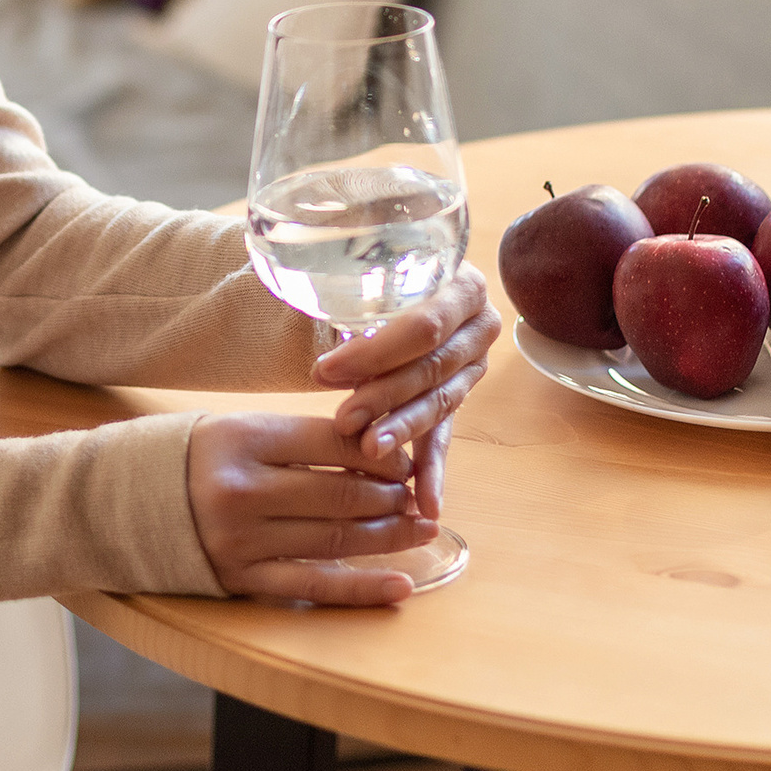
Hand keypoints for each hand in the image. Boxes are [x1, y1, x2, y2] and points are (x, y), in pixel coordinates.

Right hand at [185, 412, 430, 604]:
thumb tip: (373, 452)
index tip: (403, 459)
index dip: (378, 453)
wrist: (120, 502)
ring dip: (388, 535)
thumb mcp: (236, 429)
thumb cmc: (191, 458)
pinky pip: (313, 587)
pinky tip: (401, 584)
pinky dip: (362, 588)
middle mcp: (243, 491)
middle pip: (341, 493)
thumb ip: (297, 439)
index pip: (332, 443)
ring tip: (420, 528)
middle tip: (416, 495)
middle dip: (391, 495)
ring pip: (335, 539)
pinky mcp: (240, 580)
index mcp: (243, 439)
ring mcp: (242, 541)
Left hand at [310, 263, 501, 522]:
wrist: (402, 282)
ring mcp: (471, 368)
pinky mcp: (456, 402)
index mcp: (465, 286)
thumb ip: (347, 280)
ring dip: (401, 431)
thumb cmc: (373, 272)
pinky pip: (444, 436)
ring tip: (368, 452)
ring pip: (436, 404)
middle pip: (430, 368)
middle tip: (341, 420)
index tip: (325, 371)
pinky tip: (427, 503)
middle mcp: (478, 328)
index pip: (424, 326)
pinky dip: (434, 470)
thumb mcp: (368, 267)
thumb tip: (292, 285)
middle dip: (383, 396)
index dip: (375, 352)